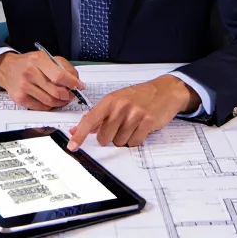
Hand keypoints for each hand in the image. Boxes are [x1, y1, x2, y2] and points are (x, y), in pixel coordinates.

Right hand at [0, 50, 81, 110]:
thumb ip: (63, 66)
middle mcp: (30, 73)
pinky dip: (50, 106)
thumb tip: (76, 81)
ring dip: (61, 102)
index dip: (72, 84)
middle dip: (68, 95)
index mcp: (38, 60)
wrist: (6, 68)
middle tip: (72, 95)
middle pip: (56, 91)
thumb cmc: (29, 63)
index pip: (60, 76)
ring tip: (63, 99)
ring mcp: (24, 87)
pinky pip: (41, 107)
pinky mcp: (20, 99)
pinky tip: (51, 100)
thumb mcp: (46, 57)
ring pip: (50, 101)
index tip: (79, 87)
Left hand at [68, 75, 199, 149]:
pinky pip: (134, 142)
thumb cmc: (138, 96)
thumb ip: (97, 117)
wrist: (164, 91)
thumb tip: (76, 130)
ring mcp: (134, 114)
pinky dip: (136, 139)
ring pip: (120, 142)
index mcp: (110, 101)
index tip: (72, 146)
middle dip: (110, 137)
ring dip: (124, 138)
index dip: (79, 135)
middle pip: (105, 137)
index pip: (90, 120)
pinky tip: (140, 128)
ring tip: (132, 125)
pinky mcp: (147, 122)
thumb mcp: (116, 101)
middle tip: (120, 127)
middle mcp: (120, 106)